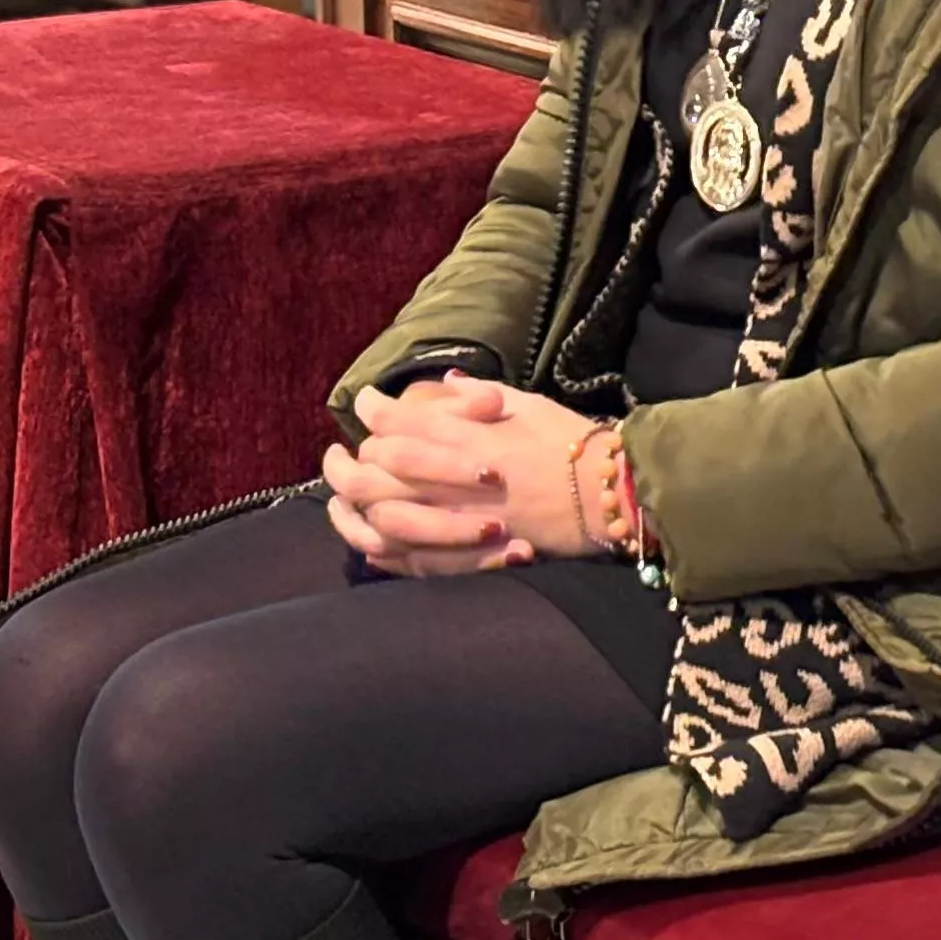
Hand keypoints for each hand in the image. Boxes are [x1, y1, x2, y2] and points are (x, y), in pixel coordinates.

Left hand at [317, 376, 596, 574]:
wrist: (605, 497)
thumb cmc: (570, 446)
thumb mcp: (528, 405)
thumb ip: (481, 396)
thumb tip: (448, 384)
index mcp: (464, 433)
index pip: (396, 420)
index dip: (372, 409)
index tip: (365, 403)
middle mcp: (448, 476)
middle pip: (374, 468)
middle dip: (346, 460)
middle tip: (335, 454)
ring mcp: (451, 518)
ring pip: (378, 513)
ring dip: (350, 504)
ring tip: (339, 496)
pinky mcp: (460, 554)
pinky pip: (402, 555)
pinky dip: (377, 545)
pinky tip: (366, 534)